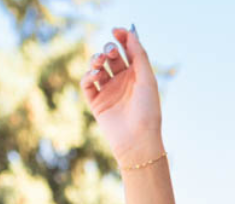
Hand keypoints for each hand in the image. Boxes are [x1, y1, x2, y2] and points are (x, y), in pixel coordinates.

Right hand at [80, 25, 162, 166]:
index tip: (116, 31)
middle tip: (111, 53)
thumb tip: (130, 33)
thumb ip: (139, 55)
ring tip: (100, 63)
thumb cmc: (147, 112)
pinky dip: (88, 75)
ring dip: (96, 59)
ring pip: (96, 67)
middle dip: (108, 49)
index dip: (121, 38)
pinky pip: (87, 84)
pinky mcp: (97, 104)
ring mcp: (109, 92)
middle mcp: (122, 83)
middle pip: (110, 57)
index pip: (126, 51)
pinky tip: (95, 75)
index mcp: (136, 76)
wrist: (138, 142)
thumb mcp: (147, 79)